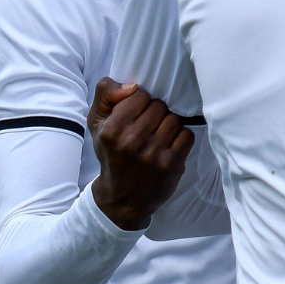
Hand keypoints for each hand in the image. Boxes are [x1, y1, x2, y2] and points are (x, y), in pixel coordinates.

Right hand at [88, 78, 193, 230]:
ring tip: (157, 137)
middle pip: (159, 106)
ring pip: (174, 119)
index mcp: (112, 129)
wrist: (122, 198)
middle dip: (155, 114)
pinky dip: (181, 139)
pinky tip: (169, 147)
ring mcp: (153, 153)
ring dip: (169, 126)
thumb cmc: (111, 154)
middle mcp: (132, 141)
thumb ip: (107, 95)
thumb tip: (132, 86)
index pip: (140, 95)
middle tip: (147, 128)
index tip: (136, 115)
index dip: (140, 103)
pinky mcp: (171, 164)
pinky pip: (187, 135)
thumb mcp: (97, 124)